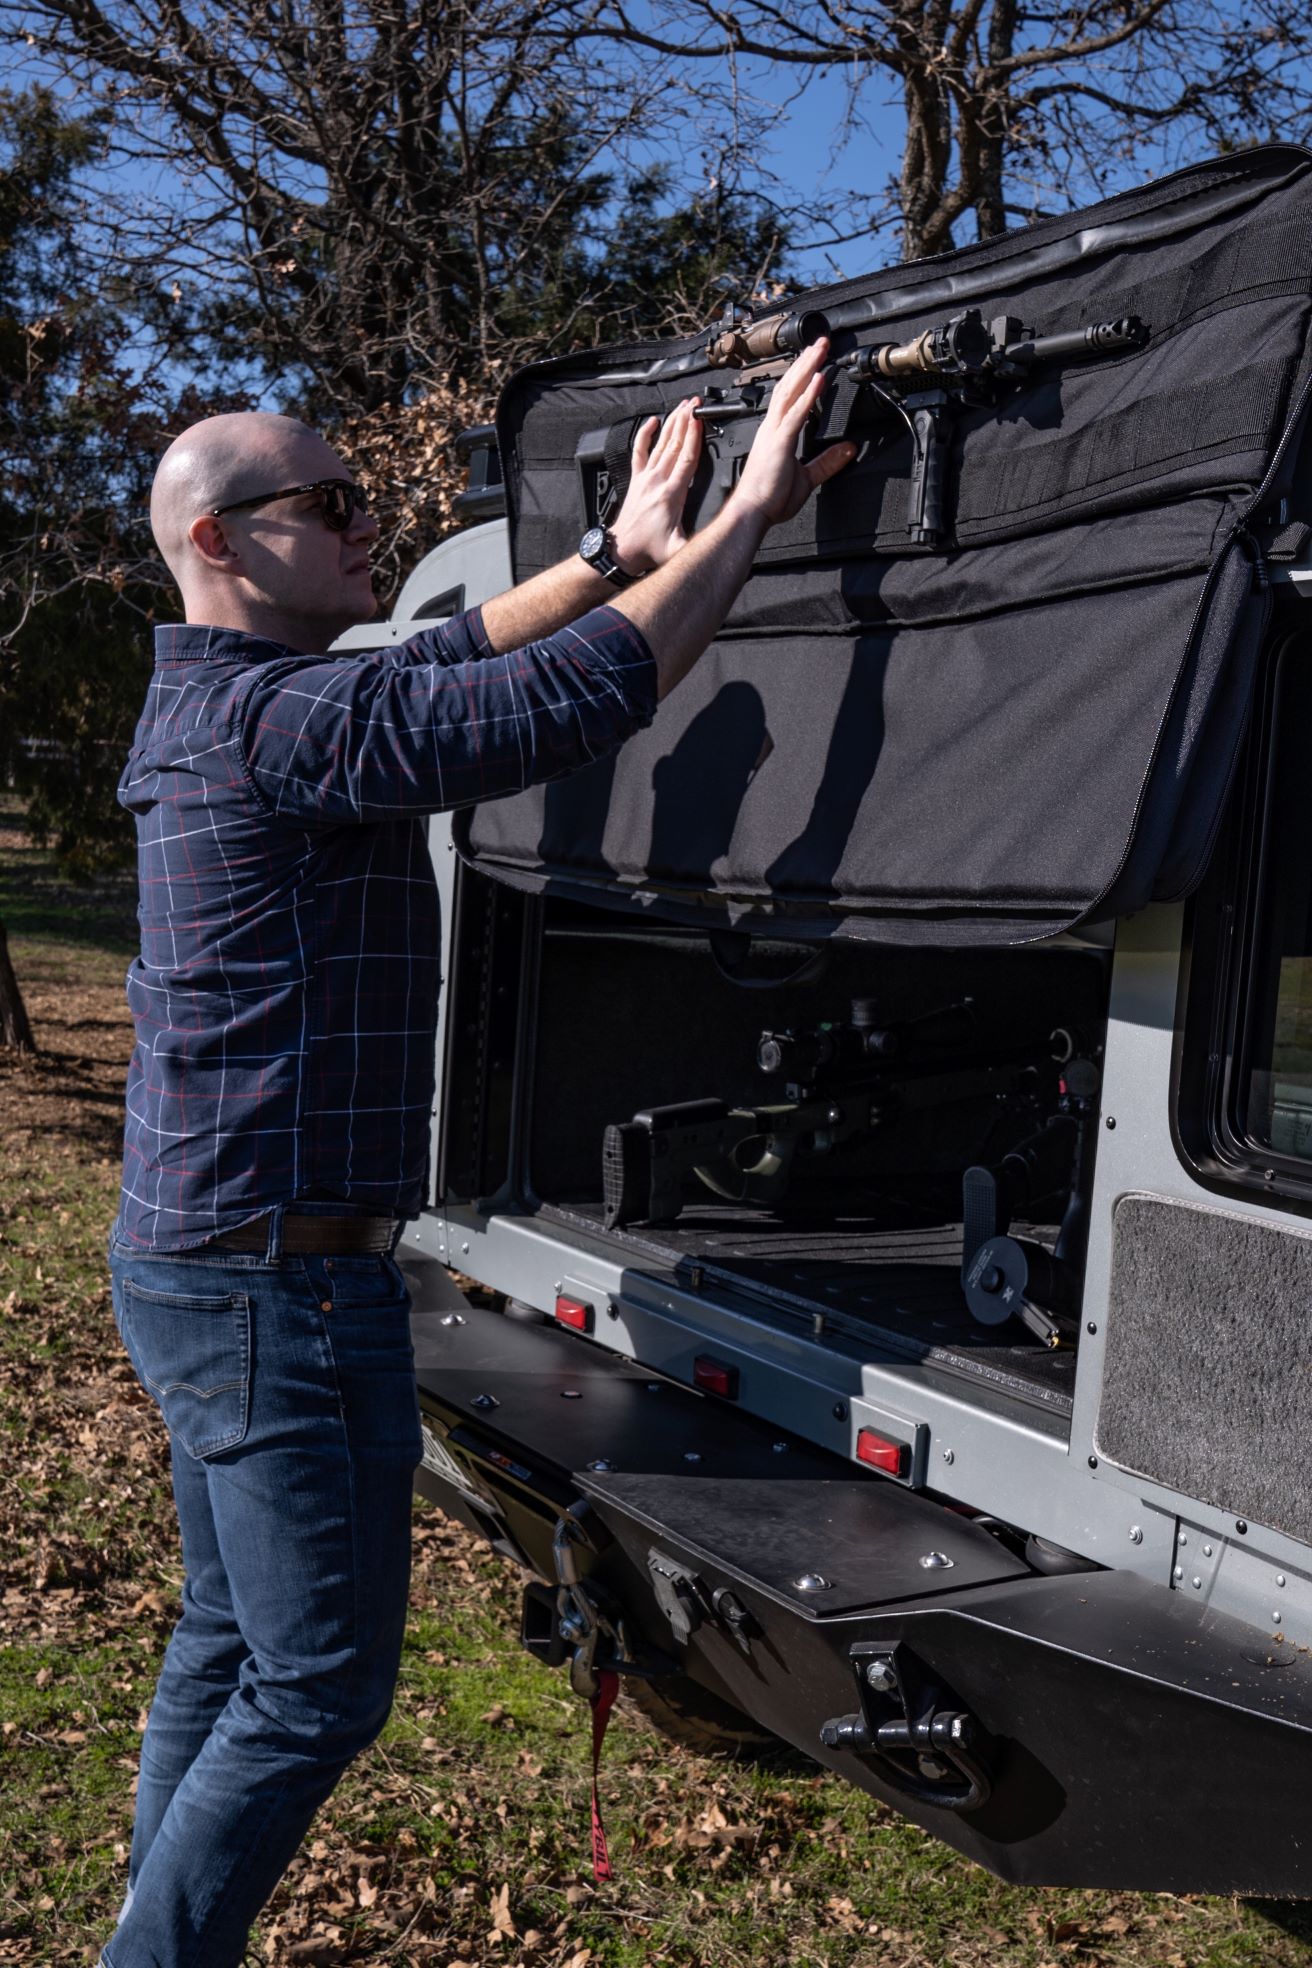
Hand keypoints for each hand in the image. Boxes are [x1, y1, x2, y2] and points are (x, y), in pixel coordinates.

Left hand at [608, 397, 702, 573]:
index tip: (700, 418)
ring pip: (661, 443)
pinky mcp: (637, 479)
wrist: (622, 550)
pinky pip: (639, 451)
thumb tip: (719, 543)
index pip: (686, 457)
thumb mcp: (678, 550)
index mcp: (672, 494)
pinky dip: (644, 434)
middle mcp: (658, 481)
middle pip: (675, 444)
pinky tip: (651, 421)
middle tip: (695, 403)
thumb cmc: (649, 549)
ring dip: (671, 423)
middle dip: (686, 421)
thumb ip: (697, 546)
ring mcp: (646, 478)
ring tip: (681, 406)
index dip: (694, 436)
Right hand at [733, 338, 855, 527]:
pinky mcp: (779, 442)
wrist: (751, 513)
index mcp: (776, 433)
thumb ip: (827, 462)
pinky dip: (808, 396)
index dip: (803, 375)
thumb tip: (848, 450)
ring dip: (807, 368)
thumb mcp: (807, 477)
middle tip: (821, 342)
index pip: (790, 396)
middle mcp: (772, 427)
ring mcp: (774, 432)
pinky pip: (795, 414)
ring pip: (791, 391)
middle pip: (789, 385)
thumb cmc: (769, 498)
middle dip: (805, 361)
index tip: (817, 361)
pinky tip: (819, 380)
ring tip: (820, 349)